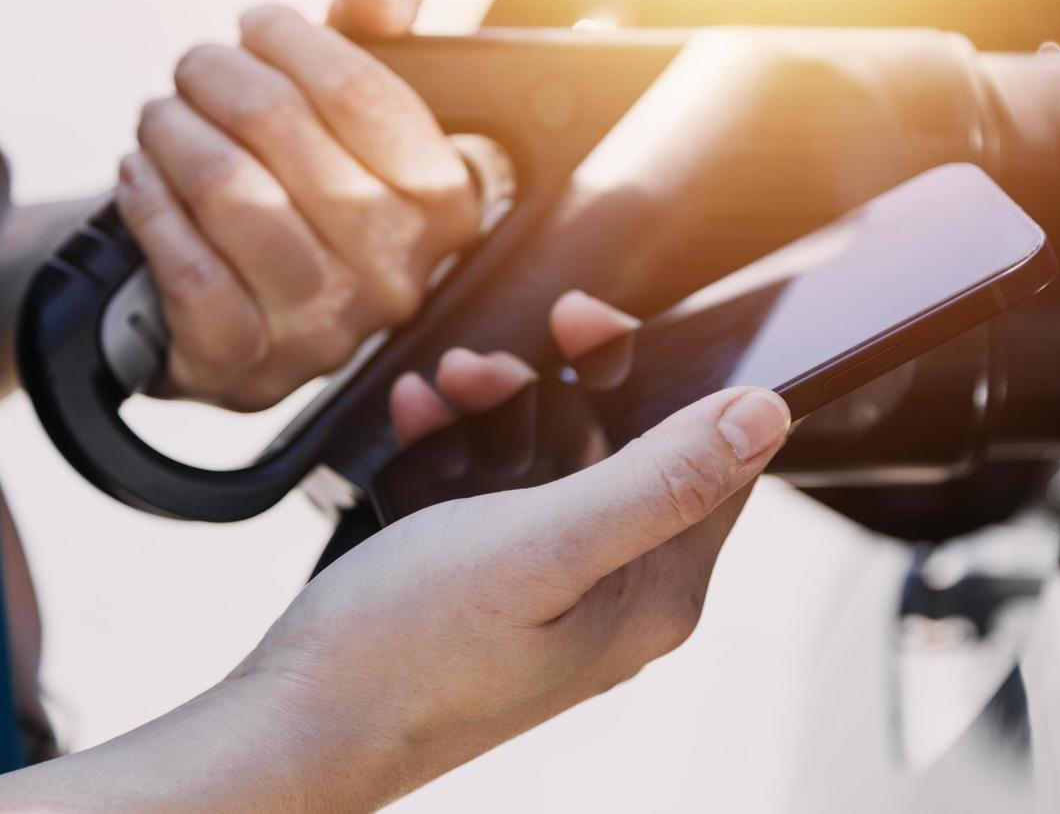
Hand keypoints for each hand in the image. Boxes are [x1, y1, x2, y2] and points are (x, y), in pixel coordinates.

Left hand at [115, 0, 477, 410]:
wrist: (260, 315)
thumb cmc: (314, 190)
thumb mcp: (361, 105)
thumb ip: (382, 23)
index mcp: (446, 204)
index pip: (360, 91)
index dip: (290, 38)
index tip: (257, 25)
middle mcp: (399, 272)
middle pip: (279, 128)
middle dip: (215, 75)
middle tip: (193, 68)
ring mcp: (328, 327)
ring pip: (228, 192)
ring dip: (171, 133)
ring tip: (161, 118)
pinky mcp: (253, 365)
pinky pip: (186, 267)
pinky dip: (149, 206)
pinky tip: (141, 178)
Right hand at [238, 291, 789, 807]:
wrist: (295, 729)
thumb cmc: (407, 653)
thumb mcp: (544, 546)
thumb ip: (660, 481)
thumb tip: (764, 416)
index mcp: (656, 590)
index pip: (712, 459)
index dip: (668, 378)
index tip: (596, 329)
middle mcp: (621, 594)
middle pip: (630, 451)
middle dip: (563, 391)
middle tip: (496, 364)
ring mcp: (560, 594)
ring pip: (560, 464)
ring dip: (505, 412)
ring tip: (450, 390)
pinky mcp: (503, 591)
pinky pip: (507, 496)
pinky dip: (467, 450)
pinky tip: (423, 425)